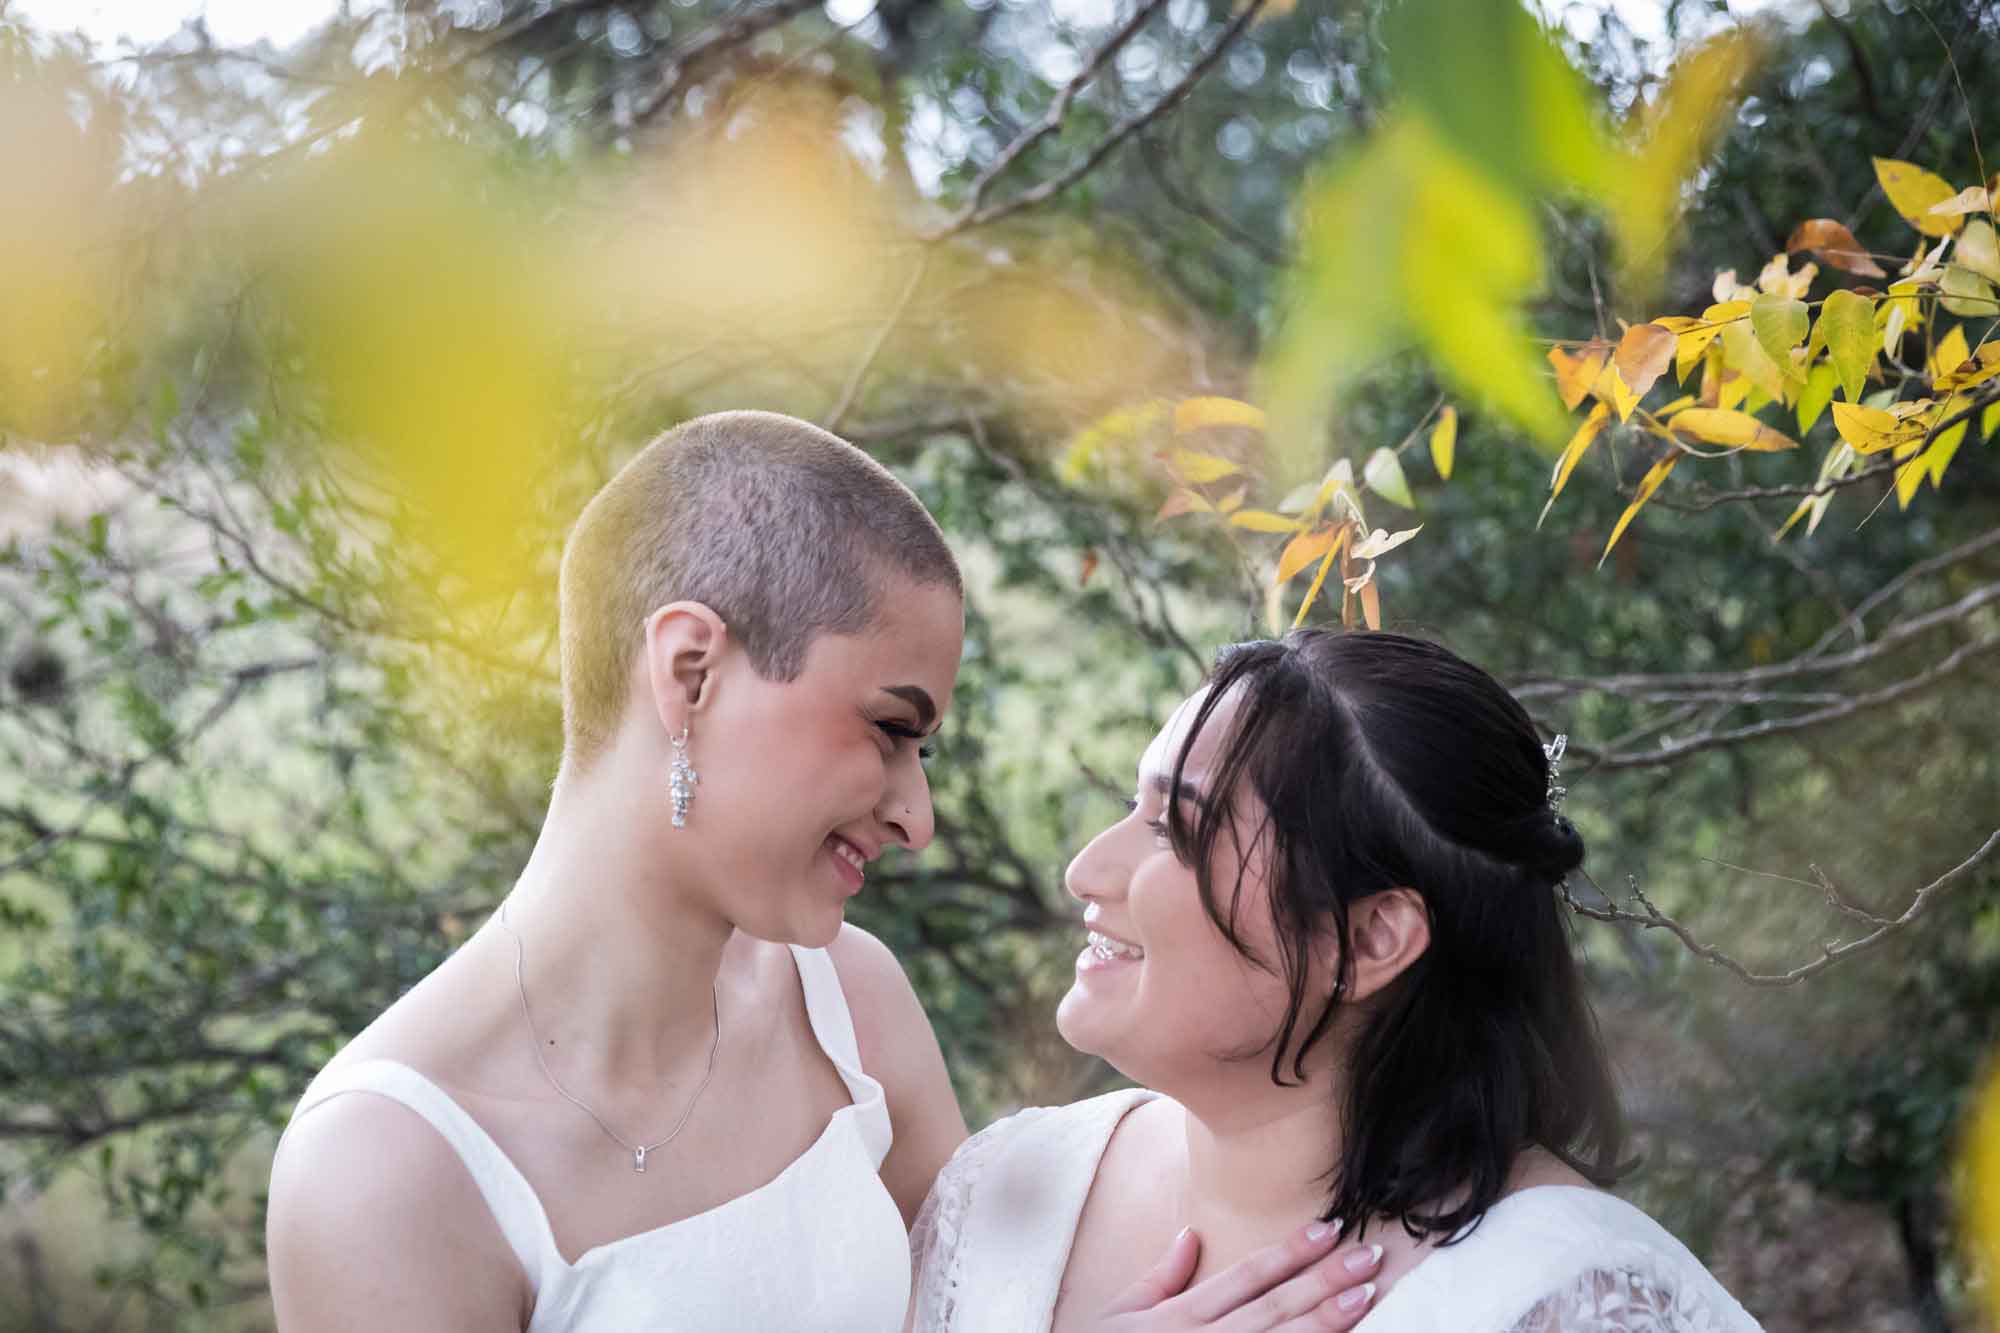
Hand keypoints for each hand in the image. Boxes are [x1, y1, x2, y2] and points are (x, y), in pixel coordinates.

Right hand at [1093, 1222, 1382, 1331]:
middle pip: (1273, 1307)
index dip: (1289, 1253)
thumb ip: (1159, 1278)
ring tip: (1366, 1295)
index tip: (1328, 1229)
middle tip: (1369, 1254)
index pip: (1246, 1277)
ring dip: (1325, 1320)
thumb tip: (1191, 1236)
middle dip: (1323, 1279)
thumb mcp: (1117, 1315)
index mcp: (1179, 1317)